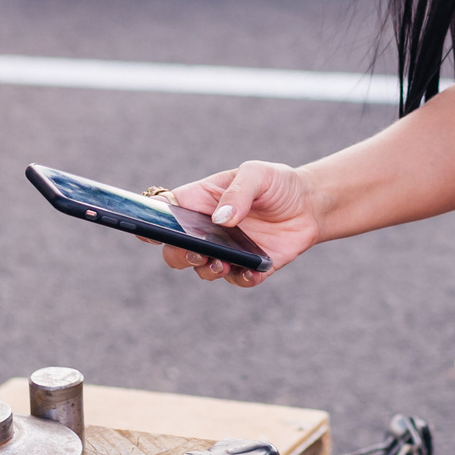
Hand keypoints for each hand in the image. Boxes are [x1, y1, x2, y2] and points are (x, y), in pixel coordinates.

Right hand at [156, 161, 323, 287]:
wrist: (310, 205)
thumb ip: (239, 192)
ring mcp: (226, 251)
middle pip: (174, 249)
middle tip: (195, 251)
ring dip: (207, 269)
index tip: (144, 230)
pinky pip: (238, 280)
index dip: (148, 223)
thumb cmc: (276, 184)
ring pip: (202, 269)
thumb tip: (221, 219)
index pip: (165, 213)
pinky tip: (250, 271)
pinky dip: (241, 278)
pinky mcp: (249, 268)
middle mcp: (206, 230)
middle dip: (177, 253)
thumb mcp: (258, 174)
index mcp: (200, 202)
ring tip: (221, 262)